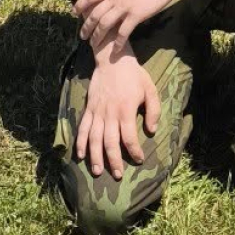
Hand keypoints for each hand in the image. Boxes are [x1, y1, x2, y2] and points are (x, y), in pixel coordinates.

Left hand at [75, 0, 180, 54]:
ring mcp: (125, 6)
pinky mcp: (136, 14)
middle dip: (86, 26)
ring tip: (94, 46)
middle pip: (95, 14)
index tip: (74, 13)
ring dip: (98, 36)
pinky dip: (118, 43)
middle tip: (83, 36)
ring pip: (105, 24)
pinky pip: (123, 32)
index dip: (80, 5)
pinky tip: (115, 51)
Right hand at [75, 49, 160, 178]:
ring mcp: (97, 112)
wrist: (113, 59)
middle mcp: (110, 114)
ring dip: (95, 156)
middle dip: (114, 161)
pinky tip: (81, 155)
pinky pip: (83, 128)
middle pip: (110, 142)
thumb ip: (153, 110)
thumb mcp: (150, 89)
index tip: (138, 160)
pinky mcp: (89, 108)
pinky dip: (80, 143)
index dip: (134, 151)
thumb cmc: (134, 75)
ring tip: (98, 171)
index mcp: (126, 110)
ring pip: (94, 138)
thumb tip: (152, 131)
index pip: (129, 137)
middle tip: (118, 175)